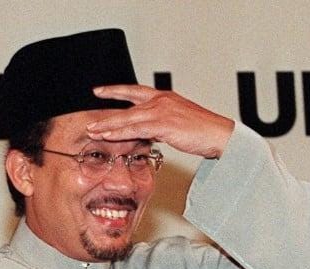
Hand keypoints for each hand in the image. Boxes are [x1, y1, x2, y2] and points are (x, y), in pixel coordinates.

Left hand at [85, 85, 234, 158]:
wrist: (220, 135)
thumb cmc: (202, 131)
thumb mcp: (176, 123)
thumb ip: (158, 125)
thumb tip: (146, 133)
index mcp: (164, 97)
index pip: (135, 91)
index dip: (116, 90)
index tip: (100, 91)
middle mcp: (161, 101)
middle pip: (127, 107)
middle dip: (106, 116)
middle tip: (89, 122)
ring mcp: (162, 111)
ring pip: (128, 119)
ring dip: (108, 126)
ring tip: (92, 132)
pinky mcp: (163, 124)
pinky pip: (136, 129)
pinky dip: (120, 133)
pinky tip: (108, 137)